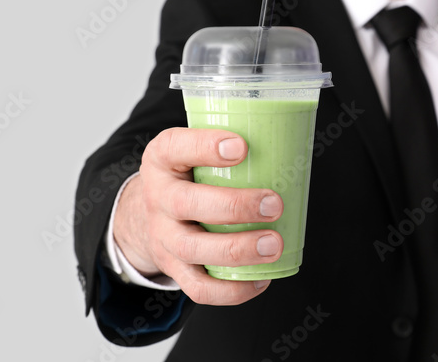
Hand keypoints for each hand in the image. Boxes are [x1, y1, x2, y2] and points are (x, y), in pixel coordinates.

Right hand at [113, 127, 283, 304]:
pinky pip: (198, 288)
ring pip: (193, 248)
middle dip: (234, 206)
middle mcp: (159, 197)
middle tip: (273, 204)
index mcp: (163, 158)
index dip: (205, 146)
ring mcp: (163, 235)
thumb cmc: (188, 175)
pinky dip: (231, 290)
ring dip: (238, 249)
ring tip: (273, 245)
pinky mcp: (173, 268)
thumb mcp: (194, 150)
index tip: (242, 147)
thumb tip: (290, 149)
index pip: (175, 146)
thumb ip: (230, 148)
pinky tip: (261, 279)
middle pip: (186, 204)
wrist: (147, 213)